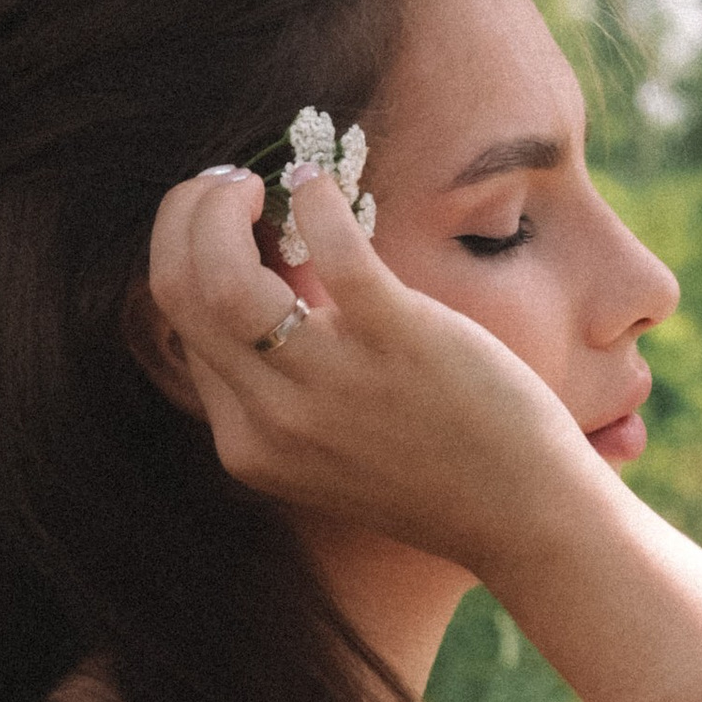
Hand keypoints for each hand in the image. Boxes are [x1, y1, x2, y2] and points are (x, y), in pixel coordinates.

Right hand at [142, 163, 600, 568]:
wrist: (522, 516)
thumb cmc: (436, 467)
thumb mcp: (330, 440)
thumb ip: (287, 376)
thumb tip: (264, 266)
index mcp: (248, 444)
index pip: (181, 327)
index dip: (191, 256)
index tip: (227, 224)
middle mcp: (274, 420)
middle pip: (179, 291)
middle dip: (186, 216)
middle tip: (229, 188)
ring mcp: (331, 383)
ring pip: (218, 275)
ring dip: (220, 207)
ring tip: (257, 185)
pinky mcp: (397, 340)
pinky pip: (331, 248)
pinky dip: (314, 199)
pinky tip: (316, 186)